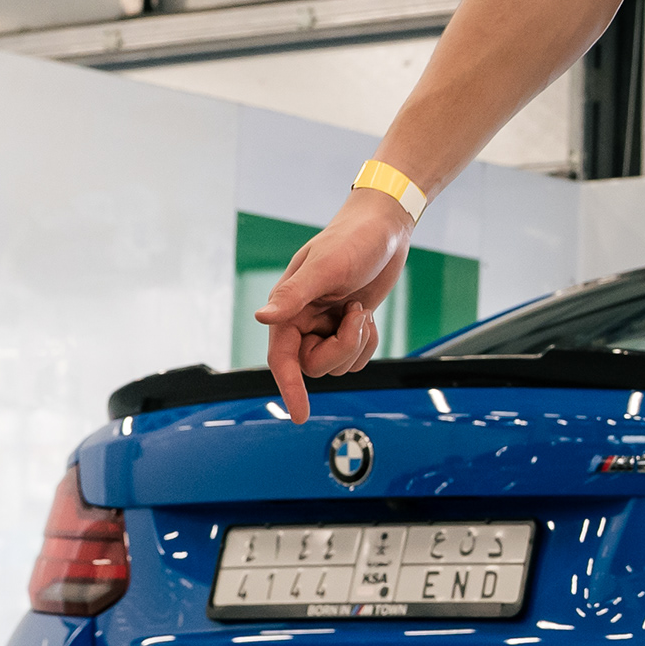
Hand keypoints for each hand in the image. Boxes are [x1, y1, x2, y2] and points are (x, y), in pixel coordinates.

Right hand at [252, 191, 414, 421]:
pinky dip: (367, 343)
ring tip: (361, 310)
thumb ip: (293, 295)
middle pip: (315, 366)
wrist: (383, 229)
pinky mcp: (347, 327)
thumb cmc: (352, 241)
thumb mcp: (325, 267)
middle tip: (357, 315)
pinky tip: (368, 317)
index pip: (282, 360)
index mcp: (288, 308)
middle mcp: (302, 321)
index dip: (289, 389)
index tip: (300, 416)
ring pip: (338, 365)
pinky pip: (355, 356)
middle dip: (342, 348)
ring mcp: (325, 326)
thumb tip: (261, 318)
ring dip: (357, 343)